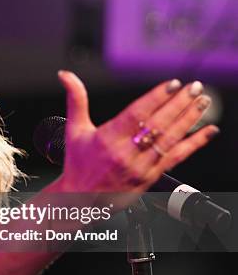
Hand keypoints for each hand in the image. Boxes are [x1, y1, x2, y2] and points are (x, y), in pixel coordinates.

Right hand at [54, 70, 218, 198]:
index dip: (156, 98)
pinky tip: (208, 132)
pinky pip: (176, 158)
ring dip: (190, 119)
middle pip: (158, 125)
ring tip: (202, 102)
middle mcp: (125, 153)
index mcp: (107, 139)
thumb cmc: (78, 163)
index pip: (136, 114)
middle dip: (179, 104)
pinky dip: (194, 143)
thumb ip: (76, 100)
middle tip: (194, 87)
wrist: (79, 199)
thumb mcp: (74, 129)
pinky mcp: (150, 177)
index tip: (172, 84)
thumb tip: (67, 76)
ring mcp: (140, 167)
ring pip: (170, 140)